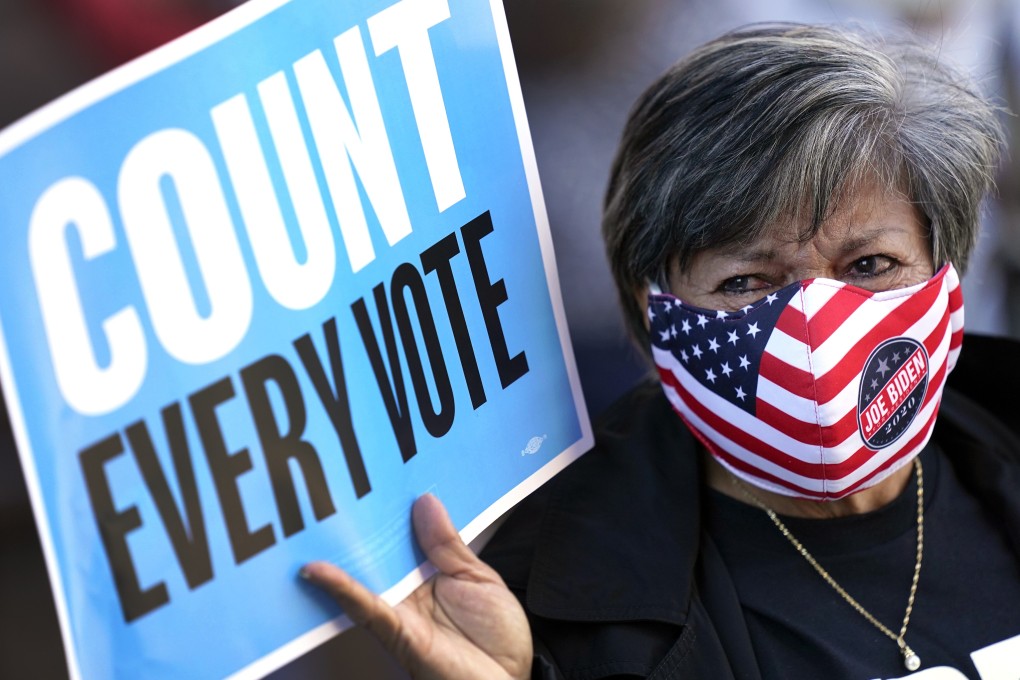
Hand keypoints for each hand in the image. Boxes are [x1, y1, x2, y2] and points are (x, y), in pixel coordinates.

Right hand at [301, 494, 532, 679]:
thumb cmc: (497, 639)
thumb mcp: (478, 578)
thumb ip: (448, 544)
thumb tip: (425, 501)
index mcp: (428, 573)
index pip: (400, 534)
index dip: (387, 507)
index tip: (372, 473)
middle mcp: (406, 590)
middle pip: (375, 550)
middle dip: (353, 522)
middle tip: (328, 485)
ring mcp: (397, 611)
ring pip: (360, 573)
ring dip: (337, 549)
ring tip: (312, 516)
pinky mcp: (395, 632)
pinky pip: (364, 606)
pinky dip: (339, 587)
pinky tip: (317, 570)